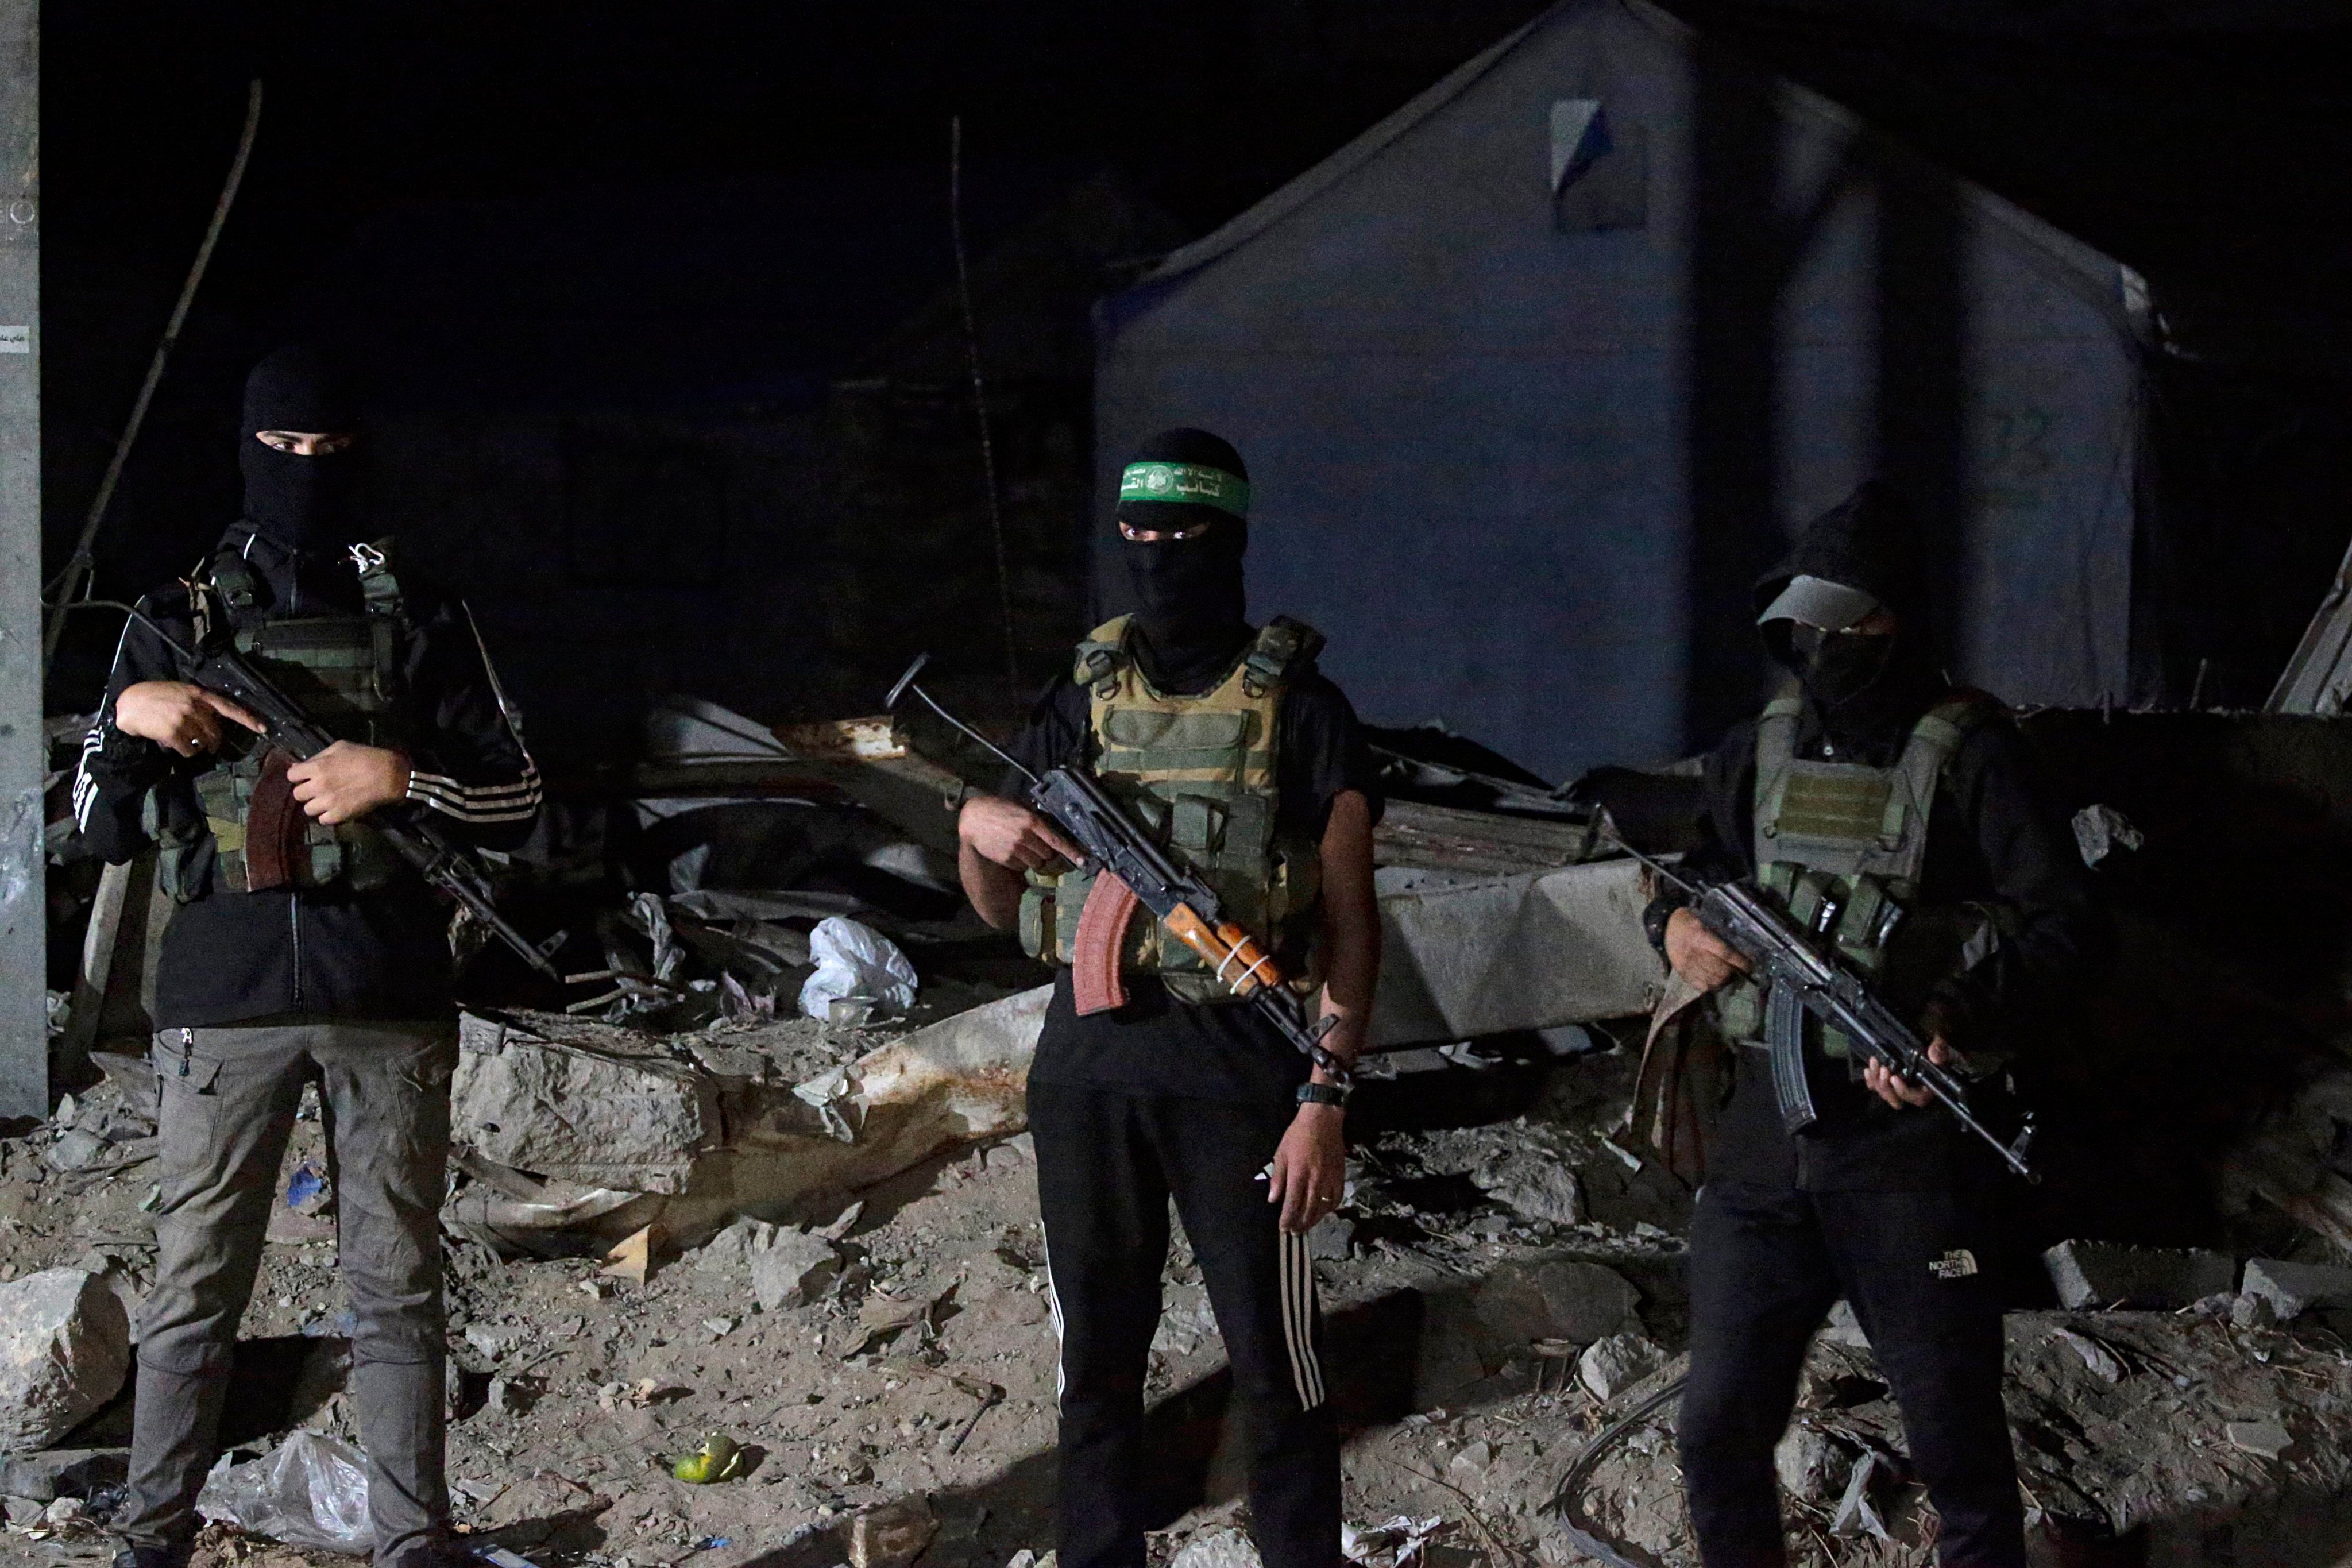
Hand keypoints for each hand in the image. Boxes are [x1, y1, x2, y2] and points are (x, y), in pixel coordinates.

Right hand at [113, 681, 264, 757]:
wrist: (129, 703)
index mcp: (199, 694)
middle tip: (210, 746)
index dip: (247, 718)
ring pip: (203, 742)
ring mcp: (184, 719)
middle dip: (215, 741)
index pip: (229, 707)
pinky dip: (186, 752)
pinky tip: (176, 745)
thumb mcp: (181, 691)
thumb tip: (216, 717)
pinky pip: (189, 750)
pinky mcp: (174, 732)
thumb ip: (199, 702)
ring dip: (198, 747)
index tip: (263, 728)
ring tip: (186, 742)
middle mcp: (194, 706)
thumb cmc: (155, 696)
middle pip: (216, 731)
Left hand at [286, 742, 410, 824]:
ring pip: (308, 809)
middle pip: (297, 794)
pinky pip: (323, 820)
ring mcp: (328, 803)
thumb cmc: (365, 757)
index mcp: (317, 767)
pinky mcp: (339, 815)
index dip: (298, 775)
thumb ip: (318, 756)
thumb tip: (299, 766)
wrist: (388, 775)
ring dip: (316, 805)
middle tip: (317, 789)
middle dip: (306, 791)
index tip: (306, 776)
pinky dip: (327, 816)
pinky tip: (335, 809)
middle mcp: (318, 786)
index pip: (291, 775)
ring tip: (327, 801)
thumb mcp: (340, 747)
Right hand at [958, 795, 1082, 873]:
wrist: (973, 818)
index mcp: (1032, 821)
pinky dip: (1021, 862)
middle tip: (1037, 844)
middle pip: (1048, 855)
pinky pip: (1022, 867)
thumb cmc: (999, 808)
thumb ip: (1037, 818)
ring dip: (1034, 858)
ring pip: (1036, 863)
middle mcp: (1025, 836)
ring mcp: (1015, 849)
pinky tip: (1011, 850)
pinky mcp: (1006, 859)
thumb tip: (1055, 828)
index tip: (1084, 861)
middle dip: (1047, 852)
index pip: (1057, 841)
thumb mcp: (1020, 807)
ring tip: (1022, 846)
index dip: (1072, 853)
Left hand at [1267, 1101, 1346, 1234]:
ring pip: (1323, 1208)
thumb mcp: (1281, 1153)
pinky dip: (1330, 1209)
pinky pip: (1337, 1198)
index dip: (1287, 1219)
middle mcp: (1315, 1181)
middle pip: (1308, 1210)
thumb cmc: (1298, 1135)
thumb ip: (1278, 1178)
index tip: (1283, 1228)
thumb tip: (1273, 1199)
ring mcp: (1330, 1179)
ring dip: (1314, 1220)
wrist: (1323, 1120)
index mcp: (1298, 1175)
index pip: (1292, 1205)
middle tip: (1294, 1232)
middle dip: (1300, 1224)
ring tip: (1307, 1226)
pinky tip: (1324, 1212)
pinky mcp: (1340, 1176)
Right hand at [1665, 907, 1750, 991]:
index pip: (1725, 953)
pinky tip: (1716, 980)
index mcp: (1700, 936)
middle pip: (1720, 970)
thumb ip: (1720, 931)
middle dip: (1733, 972)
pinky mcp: (1682, 973)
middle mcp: (1693, 953)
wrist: (1665, 927)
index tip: (1748, 965)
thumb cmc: (1689, 921)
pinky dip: (1712, 986)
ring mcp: (1687, 965)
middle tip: (1738, 969)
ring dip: (1724, 980)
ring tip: (1728, 974)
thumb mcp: (1704, 919)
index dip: (1739, 961)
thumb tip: (1743, 944)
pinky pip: (1701, 987)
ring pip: (1713, 980)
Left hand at [1865, 1037, 1962, 1109]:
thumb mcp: (1941, 1043)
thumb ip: (1940, 1049)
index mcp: (1928, 1087)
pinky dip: (1871, 1080)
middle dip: (1886, 1087)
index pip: (1917, 1098)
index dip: (1903, 1091)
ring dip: (1876, 1081)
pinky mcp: (1889, 1080)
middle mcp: (1913, 1090)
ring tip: (1875, 1063)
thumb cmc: (1936, 1044)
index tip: (1894, 1078)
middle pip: (1896, 1100)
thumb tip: (1934, 1056)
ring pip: (1885, 1093)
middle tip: (1883, 1068)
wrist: (1928, 1039)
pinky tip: (1869, 1069)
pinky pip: (1877, 1087)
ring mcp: (1899, 1086)